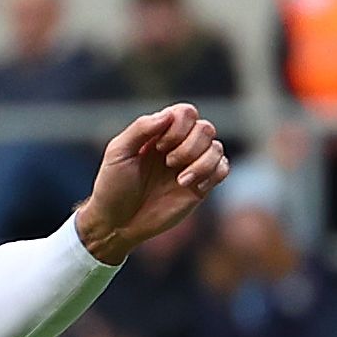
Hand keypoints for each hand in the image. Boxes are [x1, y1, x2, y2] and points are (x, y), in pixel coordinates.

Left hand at [75, 103, 228, 262]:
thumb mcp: (118, 152)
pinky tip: (193, 187)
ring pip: (217, 148)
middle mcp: (179, 146)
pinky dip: (212, 175)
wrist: (119, 222)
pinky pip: (223, 169)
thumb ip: (141, 129)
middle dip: (189, 146)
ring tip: (180, 180)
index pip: (186, 113)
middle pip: (205, 128)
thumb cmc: (113, 186)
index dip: (179, 126)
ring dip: (202, 163)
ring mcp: (191, 166)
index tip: (158, 147)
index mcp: (159, 132)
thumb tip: (168, 115)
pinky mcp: (201, 187)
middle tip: (168, 163)